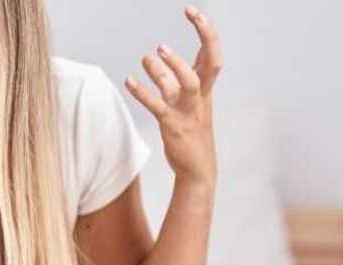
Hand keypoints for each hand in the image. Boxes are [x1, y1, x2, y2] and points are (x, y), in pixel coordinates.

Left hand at [125, 5, 221, 189]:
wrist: (198, 170)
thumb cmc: (192, 134)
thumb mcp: (191, 103)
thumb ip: (180, 81)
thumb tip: (165, 60)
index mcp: (206, 91)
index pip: (213, 54)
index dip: (206, 32)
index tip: (193, 11)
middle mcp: (201, 98)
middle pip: (210, 64)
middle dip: (202, 40)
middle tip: (187, 21)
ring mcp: (188, 112)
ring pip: (184, 84)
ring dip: (167, 69)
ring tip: (147, 57)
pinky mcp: (173, 126)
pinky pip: (158, 106)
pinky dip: (143, 93)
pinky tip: (129, 81)